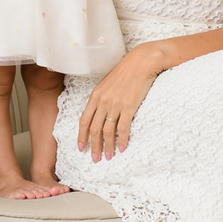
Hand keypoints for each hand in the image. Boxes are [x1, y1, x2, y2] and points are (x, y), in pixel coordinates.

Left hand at [76, 45, 162, 159]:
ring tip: (108, 157)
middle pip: (94, 129)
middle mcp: (103, 102)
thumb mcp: (107, 84)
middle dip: (93, 146)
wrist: (141, 62)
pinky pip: (123, 128)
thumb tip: (98, 112)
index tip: (81, 148)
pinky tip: (123, 148)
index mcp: (95, 96)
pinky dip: (122, 140)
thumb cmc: (126, 72)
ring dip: (107, 146)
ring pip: (107, 131)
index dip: (81, 136)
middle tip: (95, 159)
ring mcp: (115, 105)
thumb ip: (101, 98)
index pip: (84, 120)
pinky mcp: (129, 107)